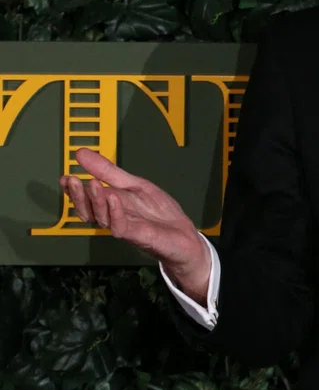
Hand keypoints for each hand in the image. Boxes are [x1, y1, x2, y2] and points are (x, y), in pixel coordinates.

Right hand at [60, 147, 210, 301]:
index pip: (86, 199)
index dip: (73, 190)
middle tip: (72, 180)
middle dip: (79, 196)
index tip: (65, 177)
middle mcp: (113, 217)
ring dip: (96, 201)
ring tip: (92, 183)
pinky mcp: (138, 236)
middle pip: (89, 210)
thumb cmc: (158, 211)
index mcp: (111, 205)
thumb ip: (109, 172)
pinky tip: (114, 198)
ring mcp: (125, 227)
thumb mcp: (135, 184)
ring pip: (102, 218)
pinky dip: (116, 213)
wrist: (183, 234)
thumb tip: (81, 153)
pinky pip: (121, 227)